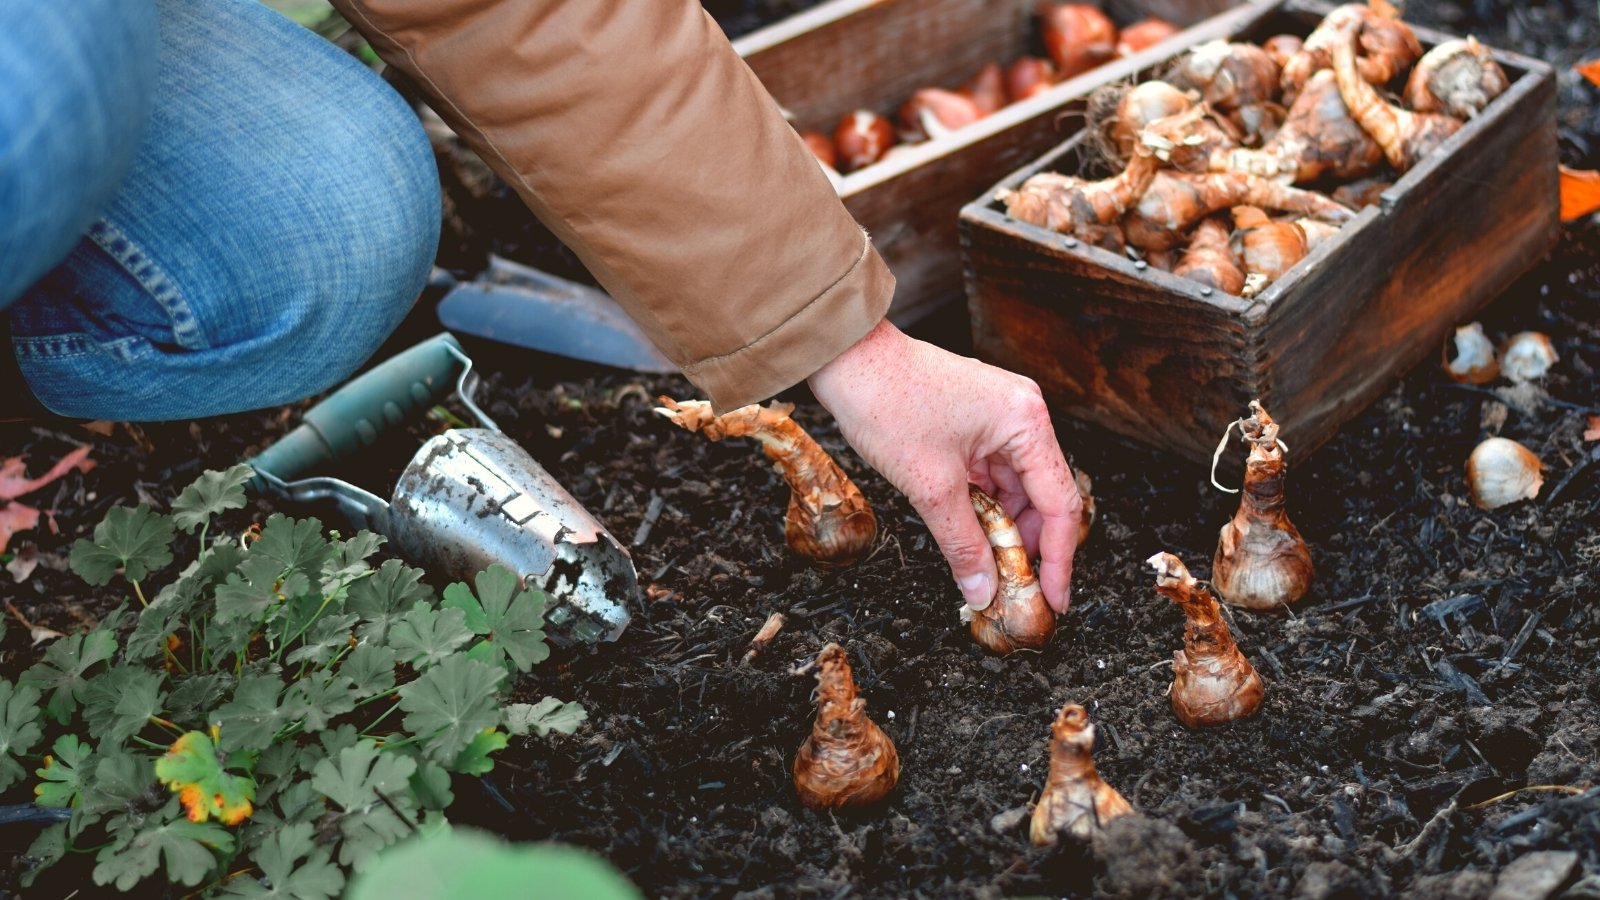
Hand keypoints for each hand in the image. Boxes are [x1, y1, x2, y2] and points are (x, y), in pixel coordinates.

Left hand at [807, 318, 1081, 612]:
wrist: (846, 359)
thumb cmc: (887, 403)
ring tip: (986, 566)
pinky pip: (991, 474)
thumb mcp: (930, 487)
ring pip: (1015, 488)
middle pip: (1042, 496)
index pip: (1059, 503)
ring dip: (1002, 527)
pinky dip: (983, 505)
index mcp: (1027, 422)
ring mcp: (999, 416)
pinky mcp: (975, 421)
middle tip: (1013, 589)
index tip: (1054, 599)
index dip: (1059, 559)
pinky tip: (970, 532)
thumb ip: (963, 544)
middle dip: (1027, 545)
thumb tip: (984, 590)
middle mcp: (1023, 414)